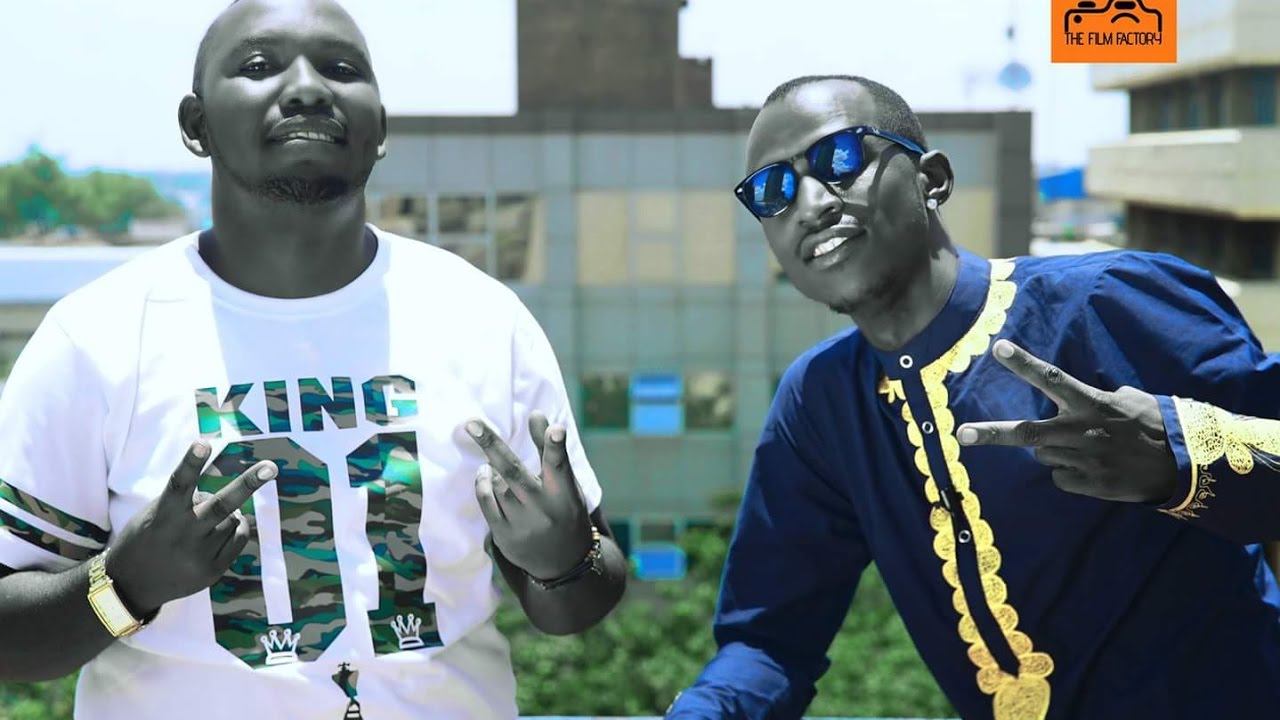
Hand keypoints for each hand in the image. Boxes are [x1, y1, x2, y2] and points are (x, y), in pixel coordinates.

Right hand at [106, 440, 277, 614]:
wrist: (131, 586)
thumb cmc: (146, 538)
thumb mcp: (155, 514)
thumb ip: (186, 502)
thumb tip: (232, 499)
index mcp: (163, 515)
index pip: (178, 484)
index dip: (191, 462)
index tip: (203, 443)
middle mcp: (183, 534)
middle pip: (221, 506)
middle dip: (247, 484)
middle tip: (270, 468)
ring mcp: (199, 555)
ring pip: (233, 519)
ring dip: (228, 514)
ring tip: (205, 523)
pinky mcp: (212, 570)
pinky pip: (239, 537)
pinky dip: (237, 528)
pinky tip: (221, 531)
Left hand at [465, 413, 592, 580]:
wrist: (563, 564)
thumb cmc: (564, 512)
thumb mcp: (565, 484)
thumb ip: (549, 450)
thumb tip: (537, 414)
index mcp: (565, 494)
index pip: (560, 466)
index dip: (556, 447)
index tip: (556, 430)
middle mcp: (544, 509)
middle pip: (514, 471)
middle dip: (493, 445)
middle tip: (471, 423)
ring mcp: (523, 524)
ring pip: (498, 484)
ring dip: (491, 468)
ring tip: (491, 464)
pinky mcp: (505, 535)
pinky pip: (487, 501)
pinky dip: (483, 483)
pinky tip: (485, 475)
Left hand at [956, 339, 1177, 503]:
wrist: (1184, 465)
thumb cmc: (1155, 425)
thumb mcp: (1130, 400)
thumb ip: (1097, 398)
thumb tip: (1079, 402)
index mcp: (1091, 403)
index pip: (1052, 378)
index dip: (1023, 363)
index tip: (997, 348)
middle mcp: (1081, 431)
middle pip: (1026, 433)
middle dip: (991, 434)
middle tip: (961, 434)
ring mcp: (1083, 460)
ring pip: (1043, 455)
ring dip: (1053, 451)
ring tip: (1083, 448)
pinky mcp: (1088, 484)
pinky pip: (1061, 477)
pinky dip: (1069, 473)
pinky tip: (1092, 468)